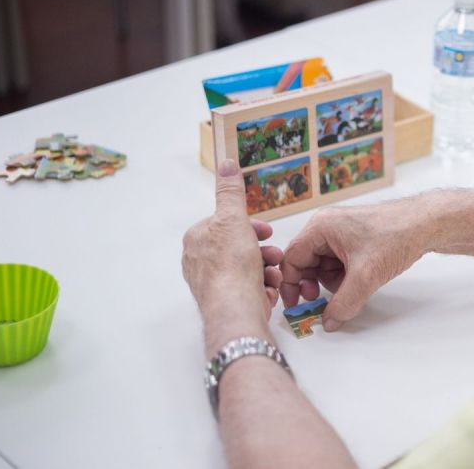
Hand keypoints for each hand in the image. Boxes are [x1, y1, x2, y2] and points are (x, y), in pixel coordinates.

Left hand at [183, 159, 283, 322]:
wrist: (235, 309)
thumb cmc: (231, 266)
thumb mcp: (233, 219)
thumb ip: (231, 192)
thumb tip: (226, 164)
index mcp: (197, 239)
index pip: (225, 224)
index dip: (250, 226)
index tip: (266, 231)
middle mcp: (199, 261)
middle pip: (239, 247)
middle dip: (262, 250)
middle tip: (275, 254)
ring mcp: (212, 284)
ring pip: (246, 269)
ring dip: (267, 269)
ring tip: (275, 275)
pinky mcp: (225, 302)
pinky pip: (248, 289)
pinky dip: (262, 288)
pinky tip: (269, 290)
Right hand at [280, 197, 429, 330]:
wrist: (426, 225)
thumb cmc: (395, 235)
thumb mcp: (365, 276)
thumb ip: (343, 303)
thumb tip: (329, 322)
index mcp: (321, 227)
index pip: (292, 258)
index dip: (291, 284)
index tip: (295, 305)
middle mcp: (327, 227)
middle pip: (306, 263)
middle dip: (315, 284)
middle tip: (321, 302)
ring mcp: (342, 233)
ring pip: (324, 266)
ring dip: (334, 282)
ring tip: (353, 286)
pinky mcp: (356, 240)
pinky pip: (340, 263)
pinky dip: (346, 276)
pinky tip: (362, 280)